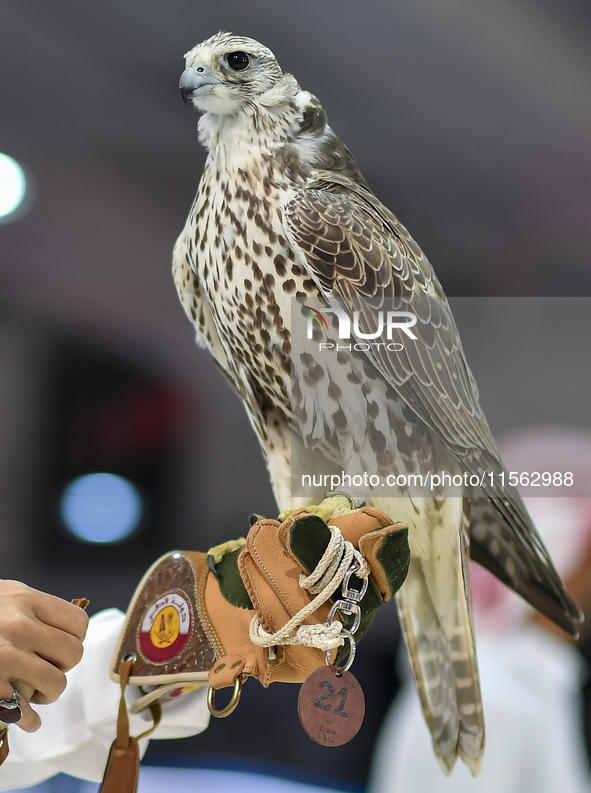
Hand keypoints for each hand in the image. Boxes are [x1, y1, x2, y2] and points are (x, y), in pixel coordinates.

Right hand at [0, 581, 88, 731]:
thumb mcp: (6, 595)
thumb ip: (34, 607)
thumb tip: (69, 628)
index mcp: (25, 600)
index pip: (78, 624)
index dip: (74, 637)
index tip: (62, 644)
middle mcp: (18, 627)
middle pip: (72, 654)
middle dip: (64, 666)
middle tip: (49, 667)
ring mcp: (3, 658)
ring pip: (55, 684)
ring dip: (49, 693)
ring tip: (37, 691)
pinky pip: (25, 711)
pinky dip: (30, 720)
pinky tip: (28, 719)